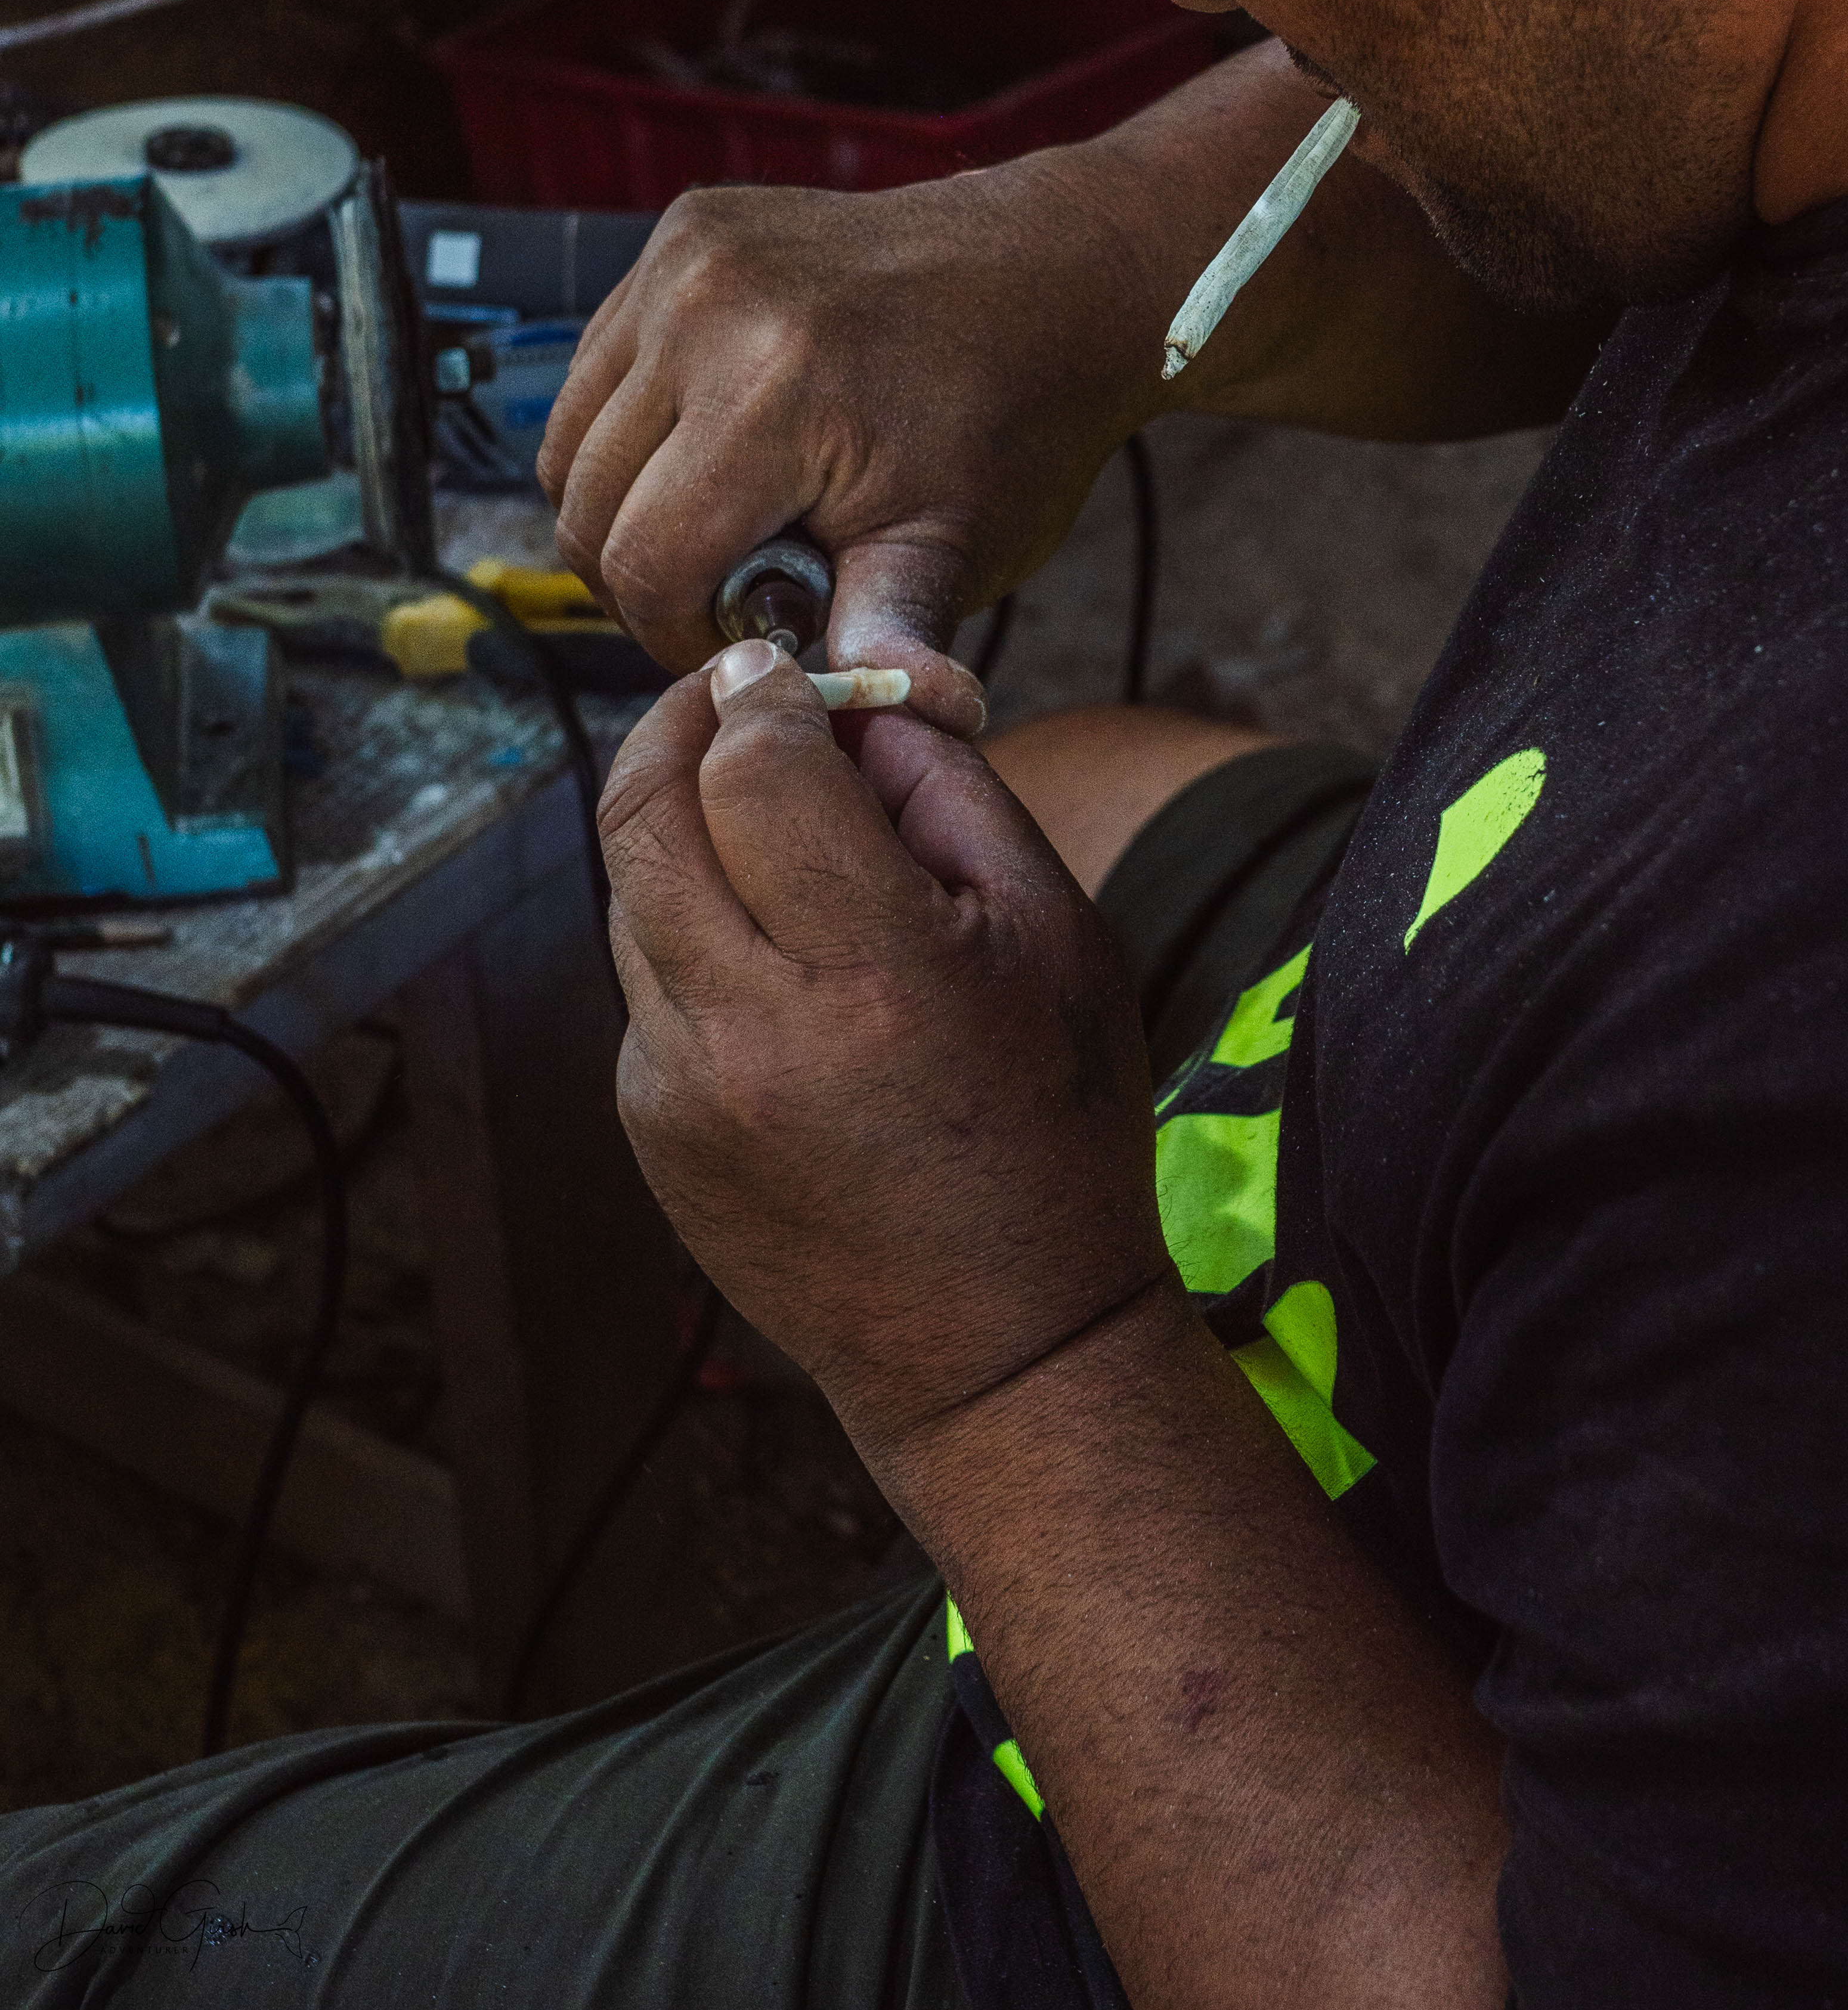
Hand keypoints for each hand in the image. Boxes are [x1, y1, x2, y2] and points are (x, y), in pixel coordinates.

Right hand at [539, 160, 1154, 722]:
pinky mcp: (682, 232)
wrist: (1055, 275)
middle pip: (587, 508)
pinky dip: (632, 431)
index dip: (678, 636)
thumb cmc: (1013, 418)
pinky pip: (598, 369)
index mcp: (773, 390)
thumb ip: (886, 639)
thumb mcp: (957, 546)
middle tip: (732, 595)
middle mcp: (706, 307)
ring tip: (721, 527)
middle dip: (647, 580)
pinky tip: (715, 454)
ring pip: (570, 442)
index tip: (744, 645)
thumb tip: (889, 725)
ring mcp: (684, 258)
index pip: (645, 565)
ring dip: (624, 507)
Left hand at [600, 643, 1177, 1473]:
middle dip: (676, 724)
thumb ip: (954, 795)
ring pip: (630, 890)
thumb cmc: (1054, 1128)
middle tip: (724, 693)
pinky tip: (778, 962)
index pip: (752, 765)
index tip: (779, 665)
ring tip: (767, 825)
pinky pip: (645, 982)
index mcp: (872, 969)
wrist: (1002, 1344)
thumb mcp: (1055, 935)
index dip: (761, 691)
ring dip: (682, 827)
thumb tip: (860, 709)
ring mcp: (680, 1087)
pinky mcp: (650, 1129)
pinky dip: (692, 933)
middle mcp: (750, 1028)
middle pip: (641, 810)